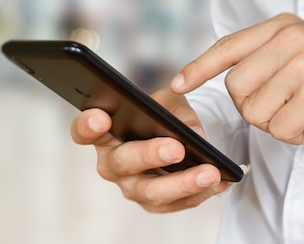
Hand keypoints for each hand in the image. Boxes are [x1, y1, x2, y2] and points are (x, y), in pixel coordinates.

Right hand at [71, 88, 229, 212]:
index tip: (100, 117)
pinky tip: (219, 179)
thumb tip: (193, 134)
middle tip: (176, 149)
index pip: (85, 131)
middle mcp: (113, 163)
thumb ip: (175, 109)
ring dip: (183, 182)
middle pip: (122, 163)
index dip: (88, 126)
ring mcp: (133, 186)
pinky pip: (177, 203)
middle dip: (149, 155)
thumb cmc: (165, 115)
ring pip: (152, 192)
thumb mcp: (170, 101)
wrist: (180, 137)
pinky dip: (200, 191)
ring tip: (209, 171)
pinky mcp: (155, 203)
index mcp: (106, 133)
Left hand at [170, 13, 303, 143]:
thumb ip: (265, 58)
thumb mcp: (300, 54)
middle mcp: (291, 38)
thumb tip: (223, 79)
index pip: (228, 46)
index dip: (199, 67)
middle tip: (286, 105)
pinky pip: (279, 128)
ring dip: (277, 123)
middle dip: (254, 107)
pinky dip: (296, 134)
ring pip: (254, 111)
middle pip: (235, 87)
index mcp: (283, 25)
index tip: (178, 85)